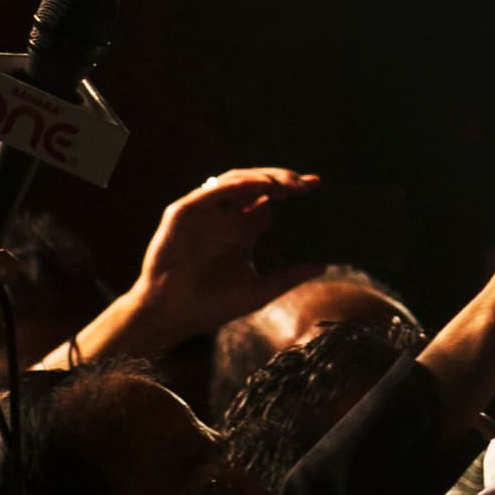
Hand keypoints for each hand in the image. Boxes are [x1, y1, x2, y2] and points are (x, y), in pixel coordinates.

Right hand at [130, 167, 328, 335]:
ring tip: (288, 184)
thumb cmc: (211, 305)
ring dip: (263, 177)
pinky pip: (211, 190)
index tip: (317, 186)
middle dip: (284, 180)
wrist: (171, 316)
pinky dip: (236, 184)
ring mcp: (205, 213)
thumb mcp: (259, 290)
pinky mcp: (184, 213)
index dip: (293, 191)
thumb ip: (288, 276)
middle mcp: (225, 217)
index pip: (271, 202)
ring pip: (237, 181)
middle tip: (308, 183)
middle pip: (258, 186)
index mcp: (242, 231)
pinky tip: (259, 185)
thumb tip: (322, 265)